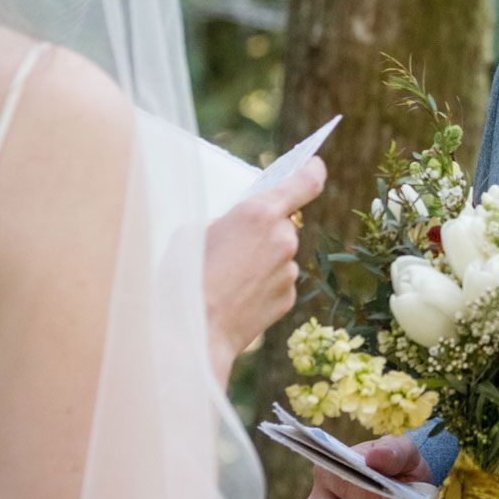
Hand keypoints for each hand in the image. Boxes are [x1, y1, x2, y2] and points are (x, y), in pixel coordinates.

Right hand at [203, 157, 326, 379]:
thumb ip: (226, 222)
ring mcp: (289, 270)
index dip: (311, 171)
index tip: (315, 165)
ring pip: (279, 255)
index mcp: (259, 212)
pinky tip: (237, 297)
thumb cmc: (184, 277)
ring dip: (261, 260)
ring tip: (227, 279)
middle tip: (232, 247)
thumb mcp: (194, 233)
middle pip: (282, 224)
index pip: (304, 182)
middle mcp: (283, 238)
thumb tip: (237, 229)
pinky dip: (262, 285)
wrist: (194, 333)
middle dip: (263, 231)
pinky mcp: (288, 297)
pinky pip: (278, 281)